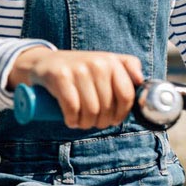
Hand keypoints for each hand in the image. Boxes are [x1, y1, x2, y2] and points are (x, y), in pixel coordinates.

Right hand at [9, 47, 143, 129]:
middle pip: (108, 107)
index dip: (121, 114)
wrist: (44, 63)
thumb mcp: (104, 62)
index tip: (113, 120)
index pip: (127, 96)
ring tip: (81, 122)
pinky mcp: (60, 76)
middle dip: (101, 122)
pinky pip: (72, 108)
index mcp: (111, 61)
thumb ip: (127, 66)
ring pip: (91, 110)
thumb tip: (141, 80)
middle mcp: (97, 63)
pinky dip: (72, 120)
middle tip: (92, 123)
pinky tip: (71, 120)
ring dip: (85, 124)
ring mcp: (78, 69)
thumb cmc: (79, 69)